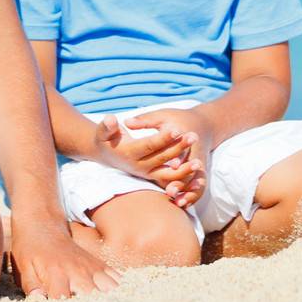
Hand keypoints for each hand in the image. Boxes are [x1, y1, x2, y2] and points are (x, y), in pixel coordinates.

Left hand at [9, 214, 119, 298]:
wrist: (42, 224)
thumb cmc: (31, 248)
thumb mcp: (24, 267)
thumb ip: (32, 286)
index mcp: (57, 274)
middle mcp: (78, 271)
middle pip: (94, 299)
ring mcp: (91, 267)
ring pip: (111, 290)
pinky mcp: (99, 264)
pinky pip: (117, 279)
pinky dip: (120, 292)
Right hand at [89, 115, 205, 208]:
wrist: (105, 155)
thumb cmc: (105, 139)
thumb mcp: (102, 130)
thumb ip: (107, 126)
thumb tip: (111, 120)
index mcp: (129, 153)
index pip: (149, 145)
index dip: (163, 138)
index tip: (176, 129)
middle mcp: (138, 166)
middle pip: (162, 158)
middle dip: (179, 147)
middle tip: (194, 136)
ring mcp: (147, 174)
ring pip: (168, 175)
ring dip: (184, 170)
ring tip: (199, 162)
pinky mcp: (153, 177)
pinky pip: (170, 181)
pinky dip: (183, 181)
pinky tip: (195, 175)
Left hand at [124, 109, 213, 209]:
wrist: (200, 125)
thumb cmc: (175, 119)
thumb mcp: (161, 116)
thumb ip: (144, 120)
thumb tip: (126, 122)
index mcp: (186, 133)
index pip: (182, 146)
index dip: (177, 156)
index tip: (171, 165)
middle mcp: (194, 150)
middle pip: (191, 167)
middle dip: (182, 180)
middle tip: (171, 192)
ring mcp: (198, 162)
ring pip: (197, 180)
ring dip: (189, 192)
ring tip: (178, 203)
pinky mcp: (197, 172)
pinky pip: (197, 187)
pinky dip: (192, 196)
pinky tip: (182, 205)